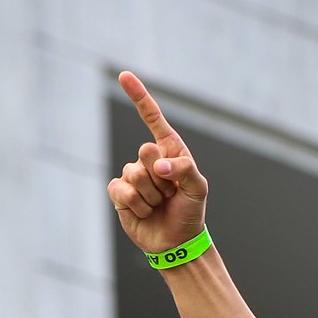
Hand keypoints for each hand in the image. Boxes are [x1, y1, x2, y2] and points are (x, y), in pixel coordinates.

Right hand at [107, 72, 208, 256]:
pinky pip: (121, 191)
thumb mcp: (198, 188)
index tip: (123, 76)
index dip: (138, 96)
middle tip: (170, 194)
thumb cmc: (190, 211)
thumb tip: (156, 165)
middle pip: (144, 152)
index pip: (152, 119)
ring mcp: (132, 176)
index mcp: (169, 150)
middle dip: (161, 178)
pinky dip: (137, 205)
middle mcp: (148, 159)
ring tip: (159, 205)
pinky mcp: (120, 194)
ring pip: (134, 175)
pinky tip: (145, 212)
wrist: (176, 242)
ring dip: (151, 196)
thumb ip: (183, 169)